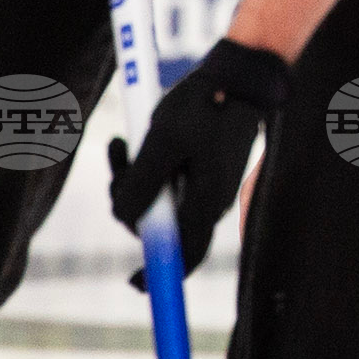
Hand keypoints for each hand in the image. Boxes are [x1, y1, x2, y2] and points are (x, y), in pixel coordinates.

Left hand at [108, 38, 291, 268]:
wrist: (241, 74)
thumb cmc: (206, 104)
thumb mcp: (164, 141)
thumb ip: (141, 184)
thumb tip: (124, 219)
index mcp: (207, 202)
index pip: (184, 255)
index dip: (159, 273)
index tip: (134, 284)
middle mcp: (210, 201)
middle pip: (163, 225)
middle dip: (131, 203)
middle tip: (117, 164)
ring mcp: (209, 184)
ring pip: (162, 200)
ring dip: (134, 179)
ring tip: (120, 144)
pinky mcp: (205, 167)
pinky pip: (169, 180)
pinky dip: (148, 166)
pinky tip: (130, 142)